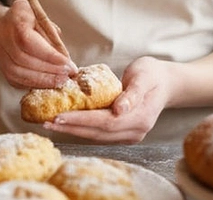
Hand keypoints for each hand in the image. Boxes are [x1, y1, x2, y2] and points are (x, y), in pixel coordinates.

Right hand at [0, 0, 76, 88]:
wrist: (4, 25)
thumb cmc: (29, 20)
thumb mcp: (43, 17)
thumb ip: (52, 35)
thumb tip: (64, 57)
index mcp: (16, 17)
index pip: (28, 41)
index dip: (49, 55)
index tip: (68, 64)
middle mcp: (2, 35)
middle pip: (22, 59)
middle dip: (48, 70)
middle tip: (67, 74)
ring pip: (17, 73)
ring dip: (41, 80)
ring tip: (60, 81)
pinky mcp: (1, 66)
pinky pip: (15, 80)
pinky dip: (33, 84)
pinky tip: (47, 83)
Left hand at [43, 56, 172, 143]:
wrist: (165, 83)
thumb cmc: (152, 75)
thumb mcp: (144, 76)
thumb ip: (132, 93)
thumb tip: (119, 110)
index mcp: (141, 117)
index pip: (106, 122)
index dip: (82, 120)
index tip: (60, 116)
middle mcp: (135, 132)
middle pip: (98, 133)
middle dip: (71, 128)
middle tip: (47, 122)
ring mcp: (130, 136)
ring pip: (97, 136)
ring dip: (73, 130)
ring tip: (50, 124)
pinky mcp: (123, 134)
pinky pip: (99, 134)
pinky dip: (81, 129)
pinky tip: (66, 123)